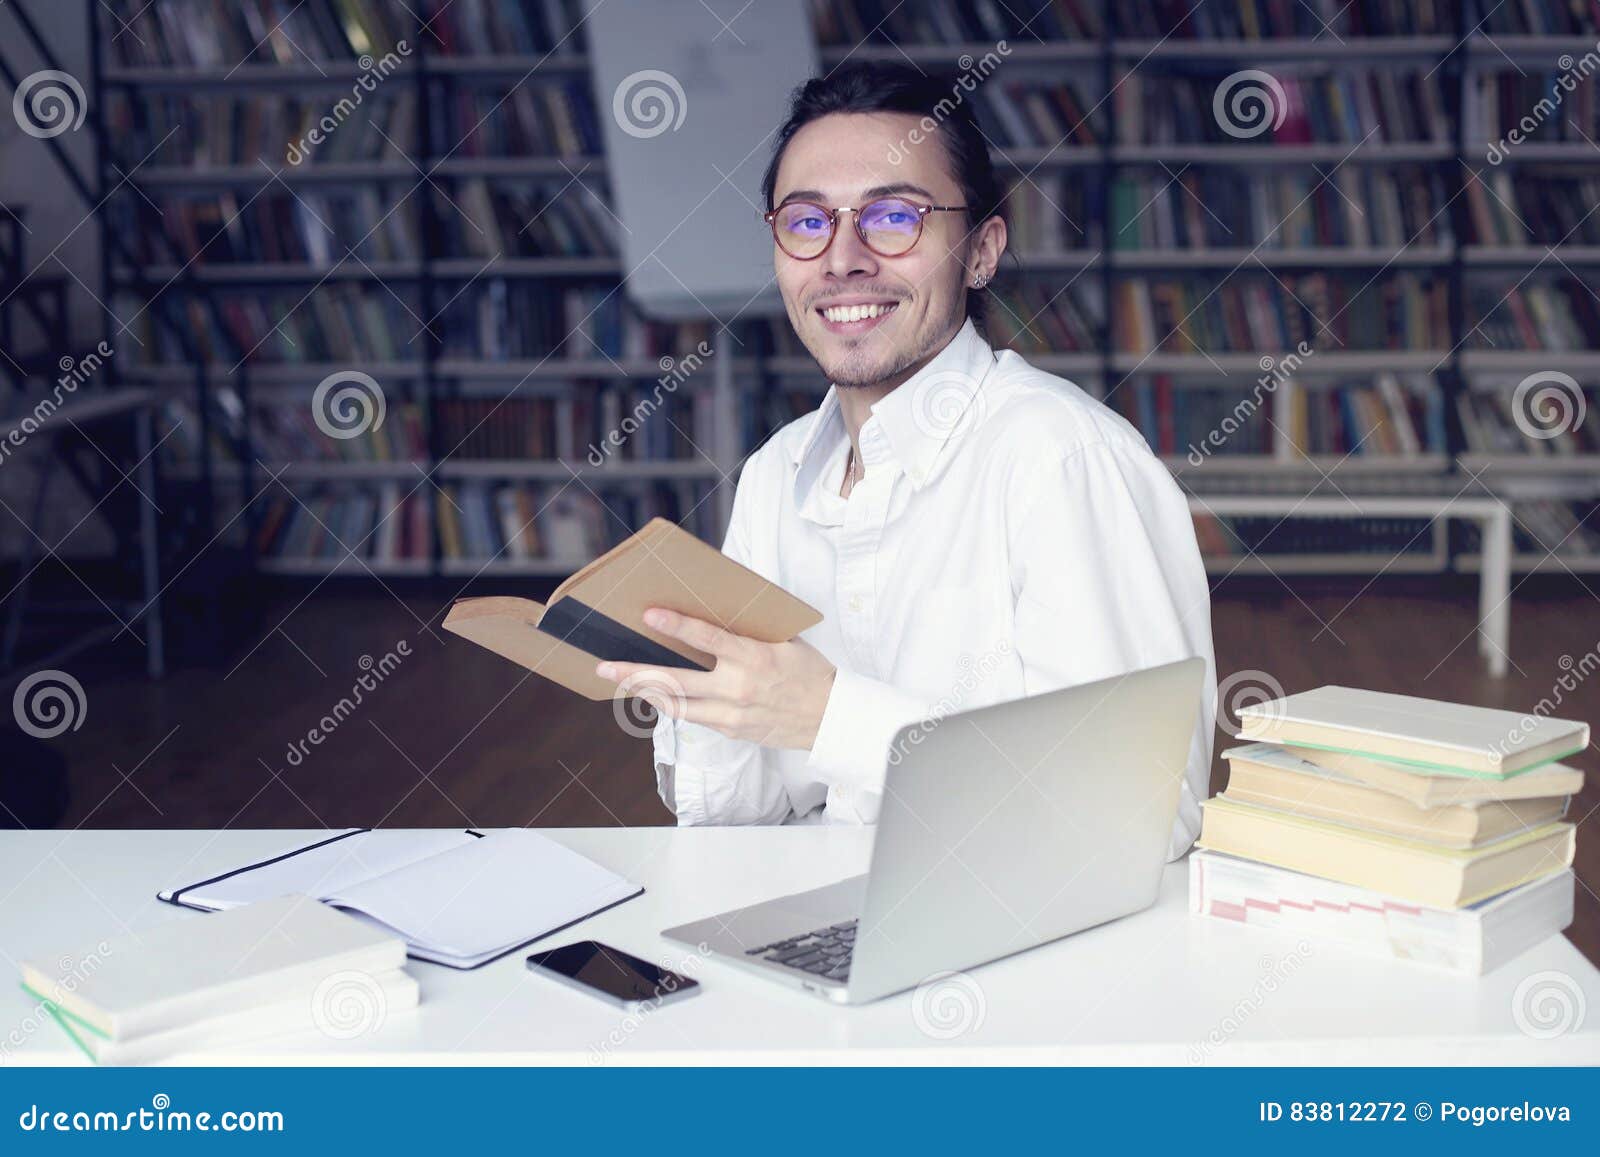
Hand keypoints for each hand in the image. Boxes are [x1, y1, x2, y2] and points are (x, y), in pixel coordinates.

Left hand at [594, 607, 836, 749]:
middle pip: (677, 681)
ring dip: (648, 693)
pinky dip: (675, 706)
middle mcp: (738, 688)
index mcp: (754, 657)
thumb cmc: (811, 673)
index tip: (649, 614)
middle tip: (607, 667)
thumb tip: (719, 613)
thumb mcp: (785, 642)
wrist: (832, 718)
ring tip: (625, 683)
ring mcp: (733, 714)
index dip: (675, 625)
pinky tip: (659, 697)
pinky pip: (696, 717)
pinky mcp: (733, 732)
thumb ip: (750, 631)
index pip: (706, 638)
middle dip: (637, 673)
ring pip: (678, 706)